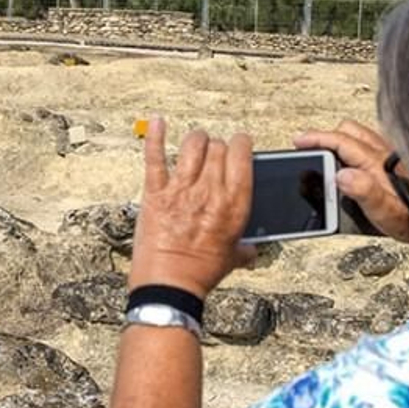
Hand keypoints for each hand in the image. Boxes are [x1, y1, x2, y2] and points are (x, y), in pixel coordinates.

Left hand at [128, 118, 254, 297]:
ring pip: (192, 146)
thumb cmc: (201, 273)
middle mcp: (210, 191)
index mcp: (234, 203)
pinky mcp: (154, 194)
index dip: (241, 144)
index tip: (239, 144)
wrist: (169, 286)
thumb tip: (254, 249)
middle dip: (218, 146)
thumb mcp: (233, 257)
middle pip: (217, 147)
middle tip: (214, 153)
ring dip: (196, 140)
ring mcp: (181, 190)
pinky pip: (155, 157)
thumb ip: (246, 247)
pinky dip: (155, 136)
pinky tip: (158, 122)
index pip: (242, 155)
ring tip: (195, 143)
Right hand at [294, 121, 408, 256]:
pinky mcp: (398, 162)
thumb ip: (365, 193)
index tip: (299, 141)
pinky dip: (357, 146)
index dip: (317, 138)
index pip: (342, 141)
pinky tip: (353, 162)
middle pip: (350, 131)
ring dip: (342, 140)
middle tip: (310, 149)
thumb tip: (342, 174)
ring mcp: (392, 156)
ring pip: (361, 135)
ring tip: (327, 154)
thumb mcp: (387, 215)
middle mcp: (386, 155)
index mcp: (379, 164)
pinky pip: (372, 144)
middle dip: (327, 137)